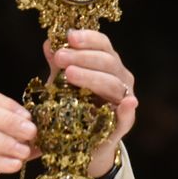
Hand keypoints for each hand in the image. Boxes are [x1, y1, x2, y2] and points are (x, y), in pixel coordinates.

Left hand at [45, 29, 136, 176]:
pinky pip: (128, 115)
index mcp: (107, 64)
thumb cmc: (72, 106)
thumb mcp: (61, 83)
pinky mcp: (123, 123)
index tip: (69, 37)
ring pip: (113, 84)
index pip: (102, 44)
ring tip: (69, 74)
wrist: (80, 142)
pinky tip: (126, 103)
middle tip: (60, 58)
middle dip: (82, 57)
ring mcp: (123, 100)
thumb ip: (58, 64)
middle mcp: (119, 78)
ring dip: (92, 77)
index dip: (88, 38)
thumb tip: (49, 43)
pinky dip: (128, 108)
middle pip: (107, 62)